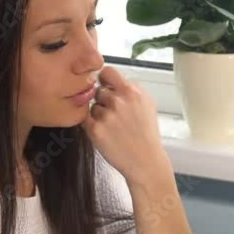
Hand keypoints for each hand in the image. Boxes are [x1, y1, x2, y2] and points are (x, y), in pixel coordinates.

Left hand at [81, 66, 169, 184]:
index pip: (107, 72)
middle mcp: (118, 101)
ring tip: (114, 128)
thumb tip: (112, 79)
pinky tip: (107, 134)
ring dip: (99, 115)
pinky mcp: (95, 130)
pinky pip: (86, 120)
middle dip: (104, 101)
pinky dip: (93, 126)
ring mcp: (106, 116)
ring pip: (93, 106)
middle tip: (116, 116)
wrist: (145, 161)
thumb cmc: (146, 134)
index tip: (107, 87)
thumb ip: (130, 88)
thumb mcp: (147, 104)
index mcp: (132, 92)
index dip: (105, 80)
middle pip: (99, 91)